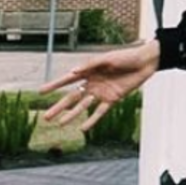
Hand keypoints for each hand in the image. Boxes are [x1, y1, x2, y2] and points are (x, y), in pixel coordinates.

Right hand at [40, 40, 159, 130]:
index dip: (54, 85)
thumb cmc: (125, 56)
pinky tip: (82, 128)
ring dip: (72, 115)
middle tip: (46, 117)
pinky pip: (100, 112)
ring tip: (60, 124)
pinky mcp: (112, 99)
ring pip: (83, 106)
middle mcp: (93, 83)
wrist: (145, 62)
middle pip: (72, 97)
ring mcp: (101, 92)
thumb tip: (73, 72)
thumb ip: (90, 65)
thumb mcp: (107, 58)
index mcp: (89, 70)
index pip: (68, 79)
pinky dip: (92, 120)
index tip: (41, 92)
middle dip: (59, 107)